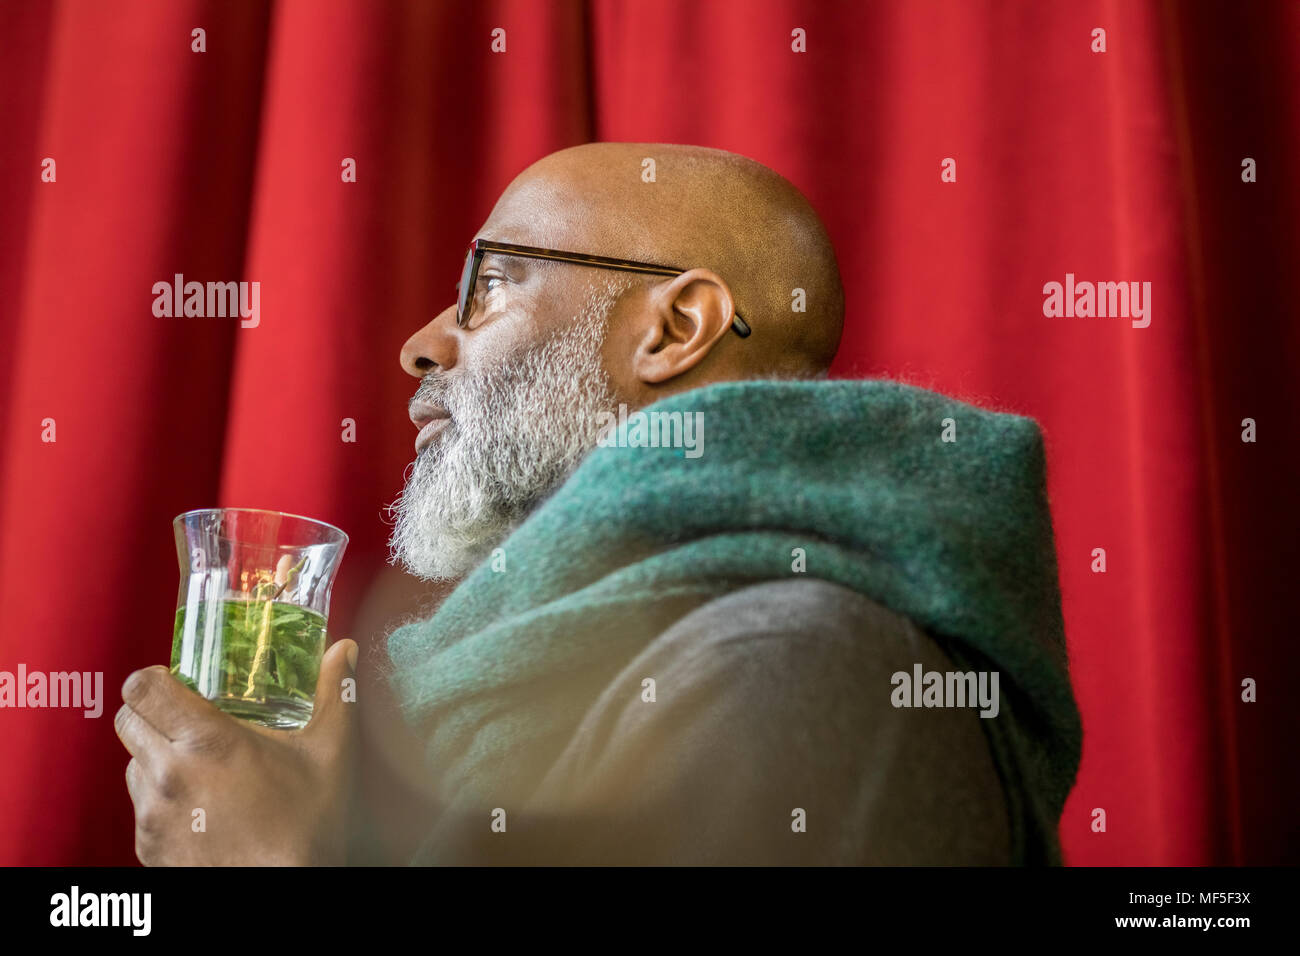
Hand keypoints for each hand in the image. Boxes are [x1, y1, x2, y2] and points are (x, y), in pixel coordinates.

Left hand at [115, 639, 359, 865]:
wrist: (285, 892)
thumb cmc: (308, 825)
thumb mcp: (330, 753)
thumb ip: (336, 694)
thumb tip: (344, 651)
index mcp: (207, 742)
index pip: (142, 689)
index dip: (152, 679)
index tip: (173, 680)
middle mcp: (168, 775)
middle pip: (128, 721)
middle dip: (151, 713)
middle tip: (184, 719)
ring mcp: (153, 815)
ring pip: (132, 764)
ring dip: (154, 755)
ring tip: (195, 765)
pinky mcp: (148, 848)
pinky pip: (140, 807)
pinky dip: (159, 798)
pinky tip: (198, 805)